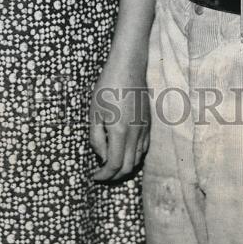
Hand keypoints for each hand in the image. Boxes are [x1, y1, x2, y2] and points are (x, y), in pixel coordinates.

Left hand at [89, 54, 149, 182]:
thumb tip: (102, 157)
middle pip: (128, 167)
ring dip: (125, 167)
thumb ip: (97, 138)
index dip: (103, 175)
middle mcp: (136, 134)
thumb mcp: (94, 112)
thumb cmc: (107, 87)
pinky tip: (123, 151)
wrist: (128, 67)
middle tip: (101, 175)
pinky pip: (143, 148)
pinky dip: (134, 156)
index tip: (94, 176)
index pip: (114, 165)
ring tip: (111, 165)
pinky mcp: (149, 123)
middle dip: (114, 176)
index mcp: (120, 132)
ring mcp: (145, 129)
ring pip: (138, 159)